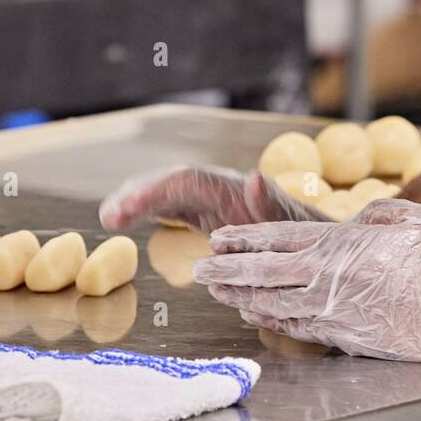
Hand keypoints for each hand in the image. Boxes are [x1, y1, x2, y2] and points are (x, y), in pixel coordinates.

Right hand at [100, 166, 328, 233]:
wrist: (313, 243)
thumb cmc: (303, 233)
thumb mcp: (292, 221)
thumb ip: (273, 203)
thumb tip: (253, 178)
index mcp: (232, 189)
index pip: (187, 181)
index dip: (155, 192)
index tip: (128, 207)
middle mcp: (217, 189)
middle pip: (169, 183)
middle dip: (137, 194)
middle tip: (109, 215)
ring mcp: (209, 201)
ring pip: (166, 193)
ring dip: (136, 201)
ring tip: (107, 216)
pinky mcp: (206, 214)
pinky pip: (170, 207)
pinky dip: (146, 211)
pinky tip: (121, 218)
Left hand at [193, 199, 420, 363]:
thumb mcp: (403, 217)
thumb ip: (373, 216)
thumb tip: (358, 223)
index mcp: (338, 244)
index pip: (277, 239)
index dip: (244, 239)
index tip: (219, 239)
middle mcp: (325, 278)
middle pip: (264, 272)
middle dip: (227, 270)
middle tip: (198, 269)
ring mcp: (332, 311)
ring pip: (272, 303)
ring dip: (240, 296)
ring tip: (215, 292)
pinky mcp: (343, 338)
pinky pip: (296, 328)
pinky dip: (270, 321)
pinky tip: (253, 316)